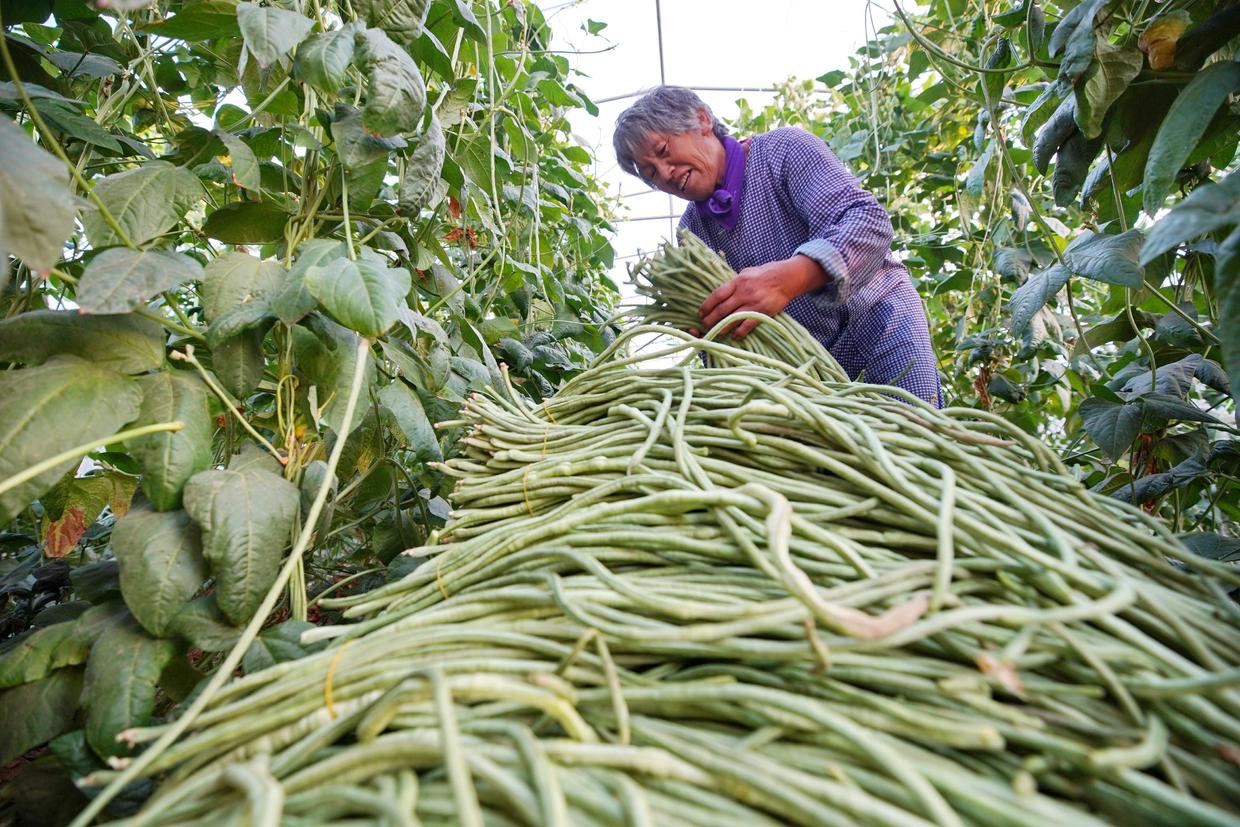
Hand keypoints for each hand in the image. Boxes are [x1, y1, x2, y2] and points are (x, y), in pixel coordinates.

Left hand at [697, 255, 828, 338]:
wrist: (786, 278)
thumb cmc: (765, 274)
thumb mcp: (747, 273)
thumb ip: (734, 283)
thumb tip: (720, 294)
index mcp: (738, 281)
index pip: (717, 295)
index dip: (707, 305)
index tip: (700, 312)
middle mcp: (744, 292)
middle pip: (722, 309)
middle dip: (711, 319)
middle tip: (704, 325)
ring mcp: (753, 303)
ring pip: (733, 319)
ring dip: (722, 327)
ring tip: (716, 332)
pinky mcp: (762, 312)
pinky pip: (747, 325)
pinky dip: (739, 332)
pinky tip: (734, 336)